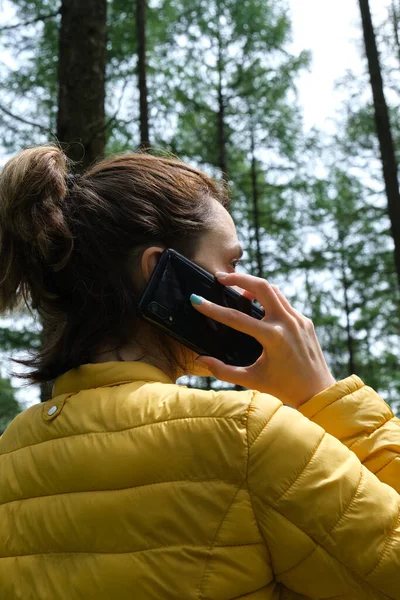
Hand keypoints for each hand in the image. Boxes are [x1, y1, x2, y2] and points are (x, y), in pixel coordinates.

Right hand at [190, 271, 335, 408]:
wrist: (318, 392)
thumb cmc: (283, 388)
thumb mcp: (251, 380)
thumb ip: (223, 371)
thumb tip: (200, 360)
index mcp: (272, 337)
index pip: (236, 318)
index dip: (213, 309)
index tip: (196, 300)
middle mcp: (287, 323)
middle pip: (261, 286)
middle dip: (238, 278)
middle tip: (220, 277)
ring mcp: (298, 319)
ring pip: (274, 290)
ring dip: (253, 285)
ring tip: (236, 289)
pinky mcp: (305, 321)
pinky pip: (283, 302)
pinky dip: (268, 298)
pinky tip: (257, 305)